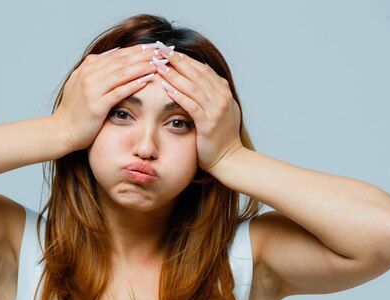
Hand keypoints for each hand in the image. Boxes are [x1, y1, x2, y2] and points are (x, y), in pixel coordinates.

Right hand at [52, 44, 160, 151]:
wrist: (61, 131)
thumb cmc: (73, 111)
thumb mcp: (78, 83)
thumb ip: (93, 68)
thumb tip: (111, 54)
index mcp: (87, 69)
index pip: (116, 55)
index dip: (136, 50)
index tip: (152, 47)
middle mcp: (89, 76)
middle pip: (122, 61)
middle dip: (143, 55)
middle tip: (161, 51)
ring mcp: (92, 90)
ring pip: (122, 74)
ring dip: (142, 67)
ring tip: (158, 63)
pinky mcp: (96, 105)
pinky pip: (118, 92)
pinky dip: (133, 85)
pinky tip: (146, 80)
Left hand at [154, 50, 242, 171]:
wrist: (230, 159)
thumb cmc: (220, 137)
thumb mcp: (220, 110)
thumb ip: (211, 93)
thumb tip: (200, 75)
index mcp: (223, 91)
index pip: (201, 68)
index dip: (184, 58)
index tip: (168, 50)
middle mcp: (221, 97)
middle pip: (196, 73)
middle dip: (177, 60)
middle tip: (160, 50)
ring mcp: (216, 109)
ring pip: (192, 86)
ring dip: (174, 74)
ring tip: (159, 65)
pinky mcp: (208, 123)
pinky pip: (191, 105)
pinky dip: (179, 95)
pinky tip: (166, 87)